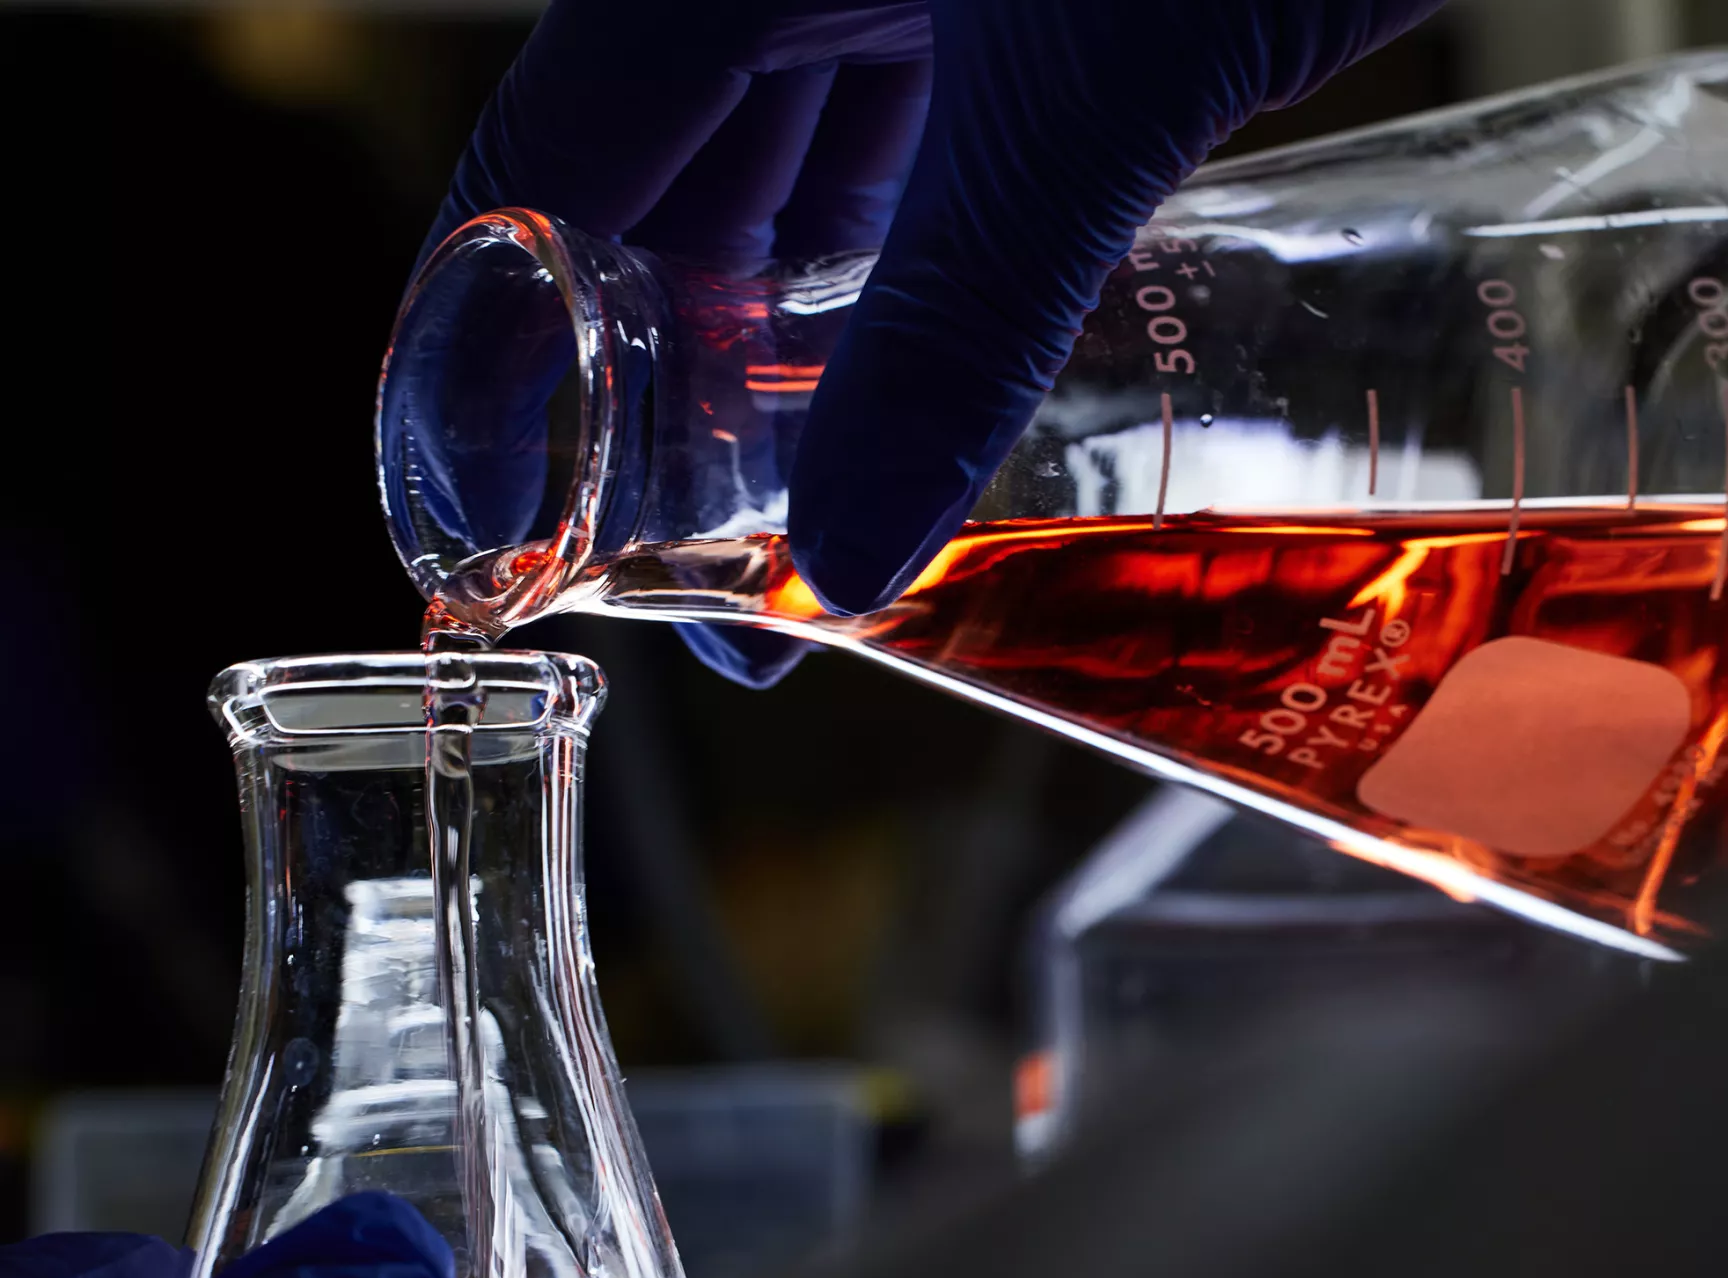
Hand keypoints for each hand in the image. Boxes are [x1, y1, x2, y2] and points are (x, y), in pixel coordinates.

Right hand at [431, 0, 1442, 684]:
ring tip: (787, 485)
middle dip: (662, 367)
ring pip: (795, 151)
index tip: (478, 507)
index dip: (490, 346)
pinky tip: (918, 340)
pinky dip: (905, 239)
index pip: (543, 162)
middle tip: (674, 550)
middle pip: (664, 174)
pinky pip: (918, 121)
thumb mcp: (1078, 106)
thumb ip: (960, 322)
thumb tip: (856, 552)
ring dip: (789, 315)